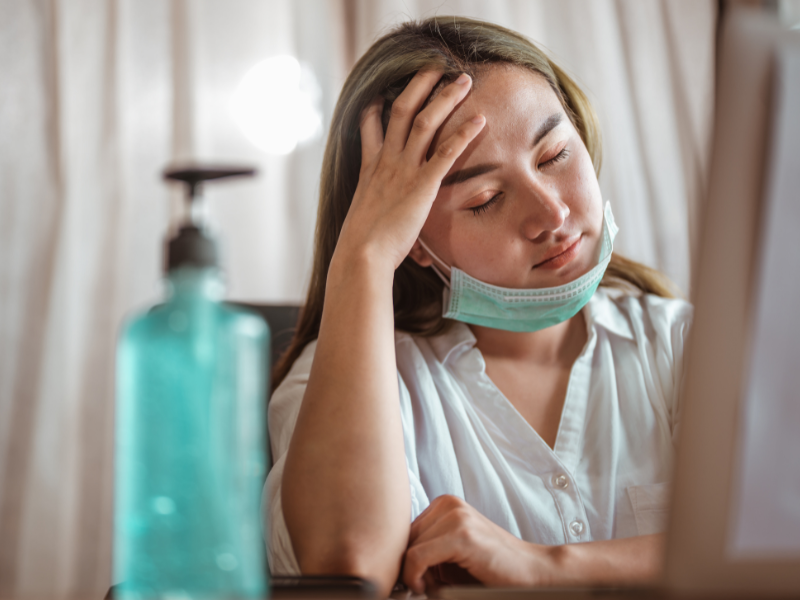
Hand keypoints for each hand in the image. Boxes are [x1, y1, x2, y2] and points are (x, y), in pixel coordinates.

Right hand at [334, 71, 485, 270]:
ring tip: (463, 79)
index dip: (377, 105)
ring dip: (445, 97)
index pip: (369, 126)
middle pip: (402, 110)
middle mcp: (385, 162)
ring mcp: (403, 170)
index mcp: (370, 169)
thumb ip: (378, 214)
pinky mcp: (422, 185)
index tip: (384, 90)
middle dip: (419, 84)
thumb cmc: (362, 248)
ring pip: (425, 121)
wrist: (361, 254)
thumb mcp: (365, 221)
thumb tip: (388, 231)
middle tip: (434, 67)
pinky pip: (446, 152)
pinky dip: (464, 133)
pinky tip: (481, 119)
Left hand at [402, 495, 553, 593]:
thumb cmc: (491, 570)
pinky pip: (416, 557)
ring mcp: (456, 516)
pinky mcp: (462, 534)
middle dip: (409, 568)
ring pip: (407, 549)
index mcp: (443, 505)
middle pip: (403, 539)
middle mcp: (448, 504)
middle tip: (429, 586)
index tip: (416, 580)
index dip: (405, 561)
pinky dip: (415, 577)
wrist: (532, 573)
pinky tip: (431, 587)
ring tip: (436, 585)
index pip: (403, 532)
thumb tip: (389, 564)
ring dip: (414, 575)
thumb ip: (423, 553)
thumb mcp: (449, 557)